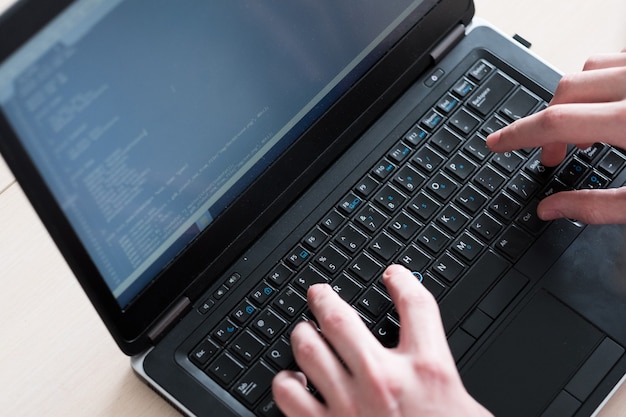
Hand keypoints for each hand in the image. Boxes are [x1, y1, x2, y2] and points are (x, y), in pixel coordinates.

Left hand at [272, 265, 492, 416]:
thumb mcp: (460, 403)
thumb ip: (441, 375)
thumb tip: (429, 357)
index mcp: (427, 370)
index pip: (415, 303)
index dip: (402, 280)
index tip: (393, 275)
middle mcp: (384, 380)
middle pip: (341, 317)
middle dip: (324, 297)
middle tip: (318, 292)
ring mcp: (349, 405)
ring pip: (308, 348)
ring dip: (302, 335)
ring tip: (303, 331)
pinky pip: (289, 395)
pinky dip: (285, 382)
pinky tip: (293, 380)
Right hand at [486, 50, 625, 223]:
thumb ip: (597, 207)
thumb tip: (551, 210)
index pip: (555, 123)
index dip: (518, 134)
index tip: (497, 143)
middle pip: (566, 93)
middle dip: (548, 124)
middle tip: (554, 155)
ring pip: (589, 68)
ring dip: (574, 98)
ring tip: (585, 129)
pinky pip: (616, 58)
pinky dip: (601, 78)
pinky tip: (608, 103)